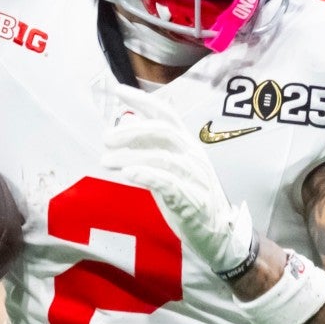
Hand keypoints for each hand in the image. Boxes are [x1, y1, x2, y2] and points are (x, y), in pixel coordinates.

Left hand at [101, 84, 253, 275]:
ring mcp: (195, 177)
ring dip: (130, 156)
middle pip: (163, 131)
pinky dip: (147, 175)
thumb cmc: (189, 198)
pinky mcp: (192, 200)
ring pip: (162, 157)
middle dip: (132, 131)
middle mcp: (192, 156)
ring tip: (106, 160)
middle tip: (106, 138)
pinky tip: (128, 173)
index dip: (143, 100)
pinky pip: (169, 182)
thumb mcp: (170, 168)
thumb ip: (151, 146)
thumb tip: (127, 121)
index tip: (118, 90)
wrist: (218, 233)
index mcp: (187, 145)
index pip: (167, 114)